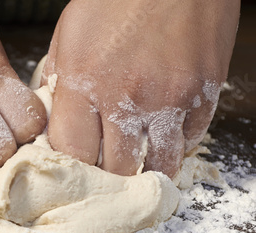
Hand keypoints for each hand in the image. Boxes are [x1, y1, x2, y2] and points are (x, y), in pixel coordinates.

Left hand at [43, 0, 238, 177]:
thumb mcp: (69, 35)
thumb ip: (59, 81)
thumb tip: (54, 118)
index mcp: (85, 83)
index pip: (73, 153)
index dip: (74, 163)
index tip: (78, 161)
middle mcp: (127, 97)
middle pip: (117, 168)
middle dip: (111, 172)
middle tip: (110, 166)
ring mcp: (169, 98)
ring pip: (161, 164)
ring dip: (149, 168)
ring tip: (141, 161)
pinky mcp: (203, 92)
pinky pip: (192, 139)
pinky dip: (178, 143)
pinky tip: (166, 131)